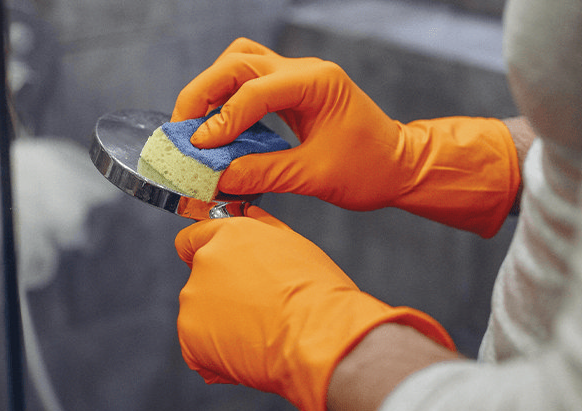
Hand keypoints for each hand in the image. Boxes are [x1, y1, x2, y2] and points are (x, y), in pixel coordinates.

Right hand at [172, 38, 520, 237]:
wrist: (400, 166)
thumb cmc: (369, 170)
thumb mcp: (314, 177)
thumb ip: (263, 173)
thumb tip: (217, 178)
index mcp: (318, 84)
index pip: (255, 91)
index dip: (222, 119)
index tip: (198, 146)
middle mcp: (305, 71)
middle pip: (238, 62)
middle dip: (203, 93)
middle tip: (181, 128)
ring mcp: (299, 77)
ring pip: (241, 62)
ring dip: (212, 88)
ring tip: (194, 123)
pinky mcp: (293, 91)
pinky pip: (251, 81)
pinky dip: (227, 98)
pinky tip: (217, 125)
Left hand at [174, 205, 454, 410]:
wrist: (330, 340)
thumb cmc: (326, 293)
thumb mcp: (292, 246)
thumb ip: (260, 232)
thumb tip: (244, 218)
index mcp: (228, 233)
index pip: (194, 231)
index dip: (209, 245)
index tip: (218, 260)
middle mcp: (203, 263)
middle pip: (201, 273)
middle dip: (223, 287)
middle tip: (261, 306)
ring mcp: (196, 302)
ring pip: (204, 310)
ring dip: (224, 320)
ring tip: (265, 332)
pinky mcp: (196, 339)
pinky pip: (202, 346)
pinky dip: (219, 350)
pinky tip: (254, 352)